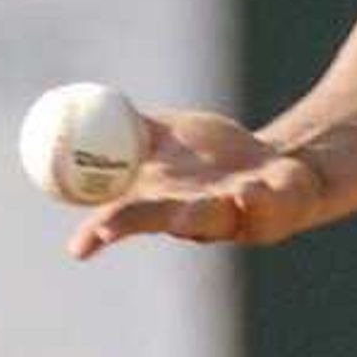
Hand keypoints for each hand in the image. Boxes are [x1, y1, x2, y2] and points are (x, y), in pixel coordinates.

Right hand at [69, 111, 332, 258]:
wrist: (280, 163)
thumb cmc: (215, 156)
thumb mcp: (168, 136)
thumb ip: (130, 129)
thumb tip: (76, 109)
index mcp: (162, 201)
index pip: (123, 219)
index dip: (98, 233)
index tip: (77, 247)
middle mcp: (194, 216)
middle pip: (159, 221)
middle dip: (134, 223)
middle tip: (108, 225)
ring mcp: (235, 214)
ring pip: (212, 218)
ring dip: (196, 214)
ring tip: (183, 212)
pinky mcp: (275, 209)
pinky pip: (265, 203)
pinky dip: (256, 195)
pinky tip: (249, 187)